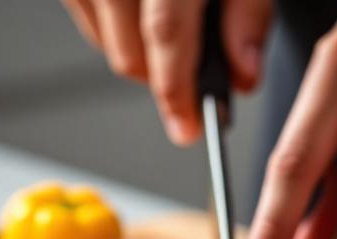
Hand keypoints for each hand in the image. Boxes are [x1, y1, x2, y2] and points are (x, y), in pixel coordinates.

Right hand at [62, 0, 271, 143]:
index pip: (166, 35)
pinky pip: (89, 20)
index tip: (190, 128)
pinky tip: (143, 14)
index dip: (179, 91)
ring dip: (140, 56)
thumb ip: (247, 14)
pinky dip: (117, 31)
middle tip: (194, 77)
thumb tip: (244, 76)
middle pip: (130, 56)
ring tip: (175, 33)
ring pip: (106, 45)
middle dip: (164, 81)